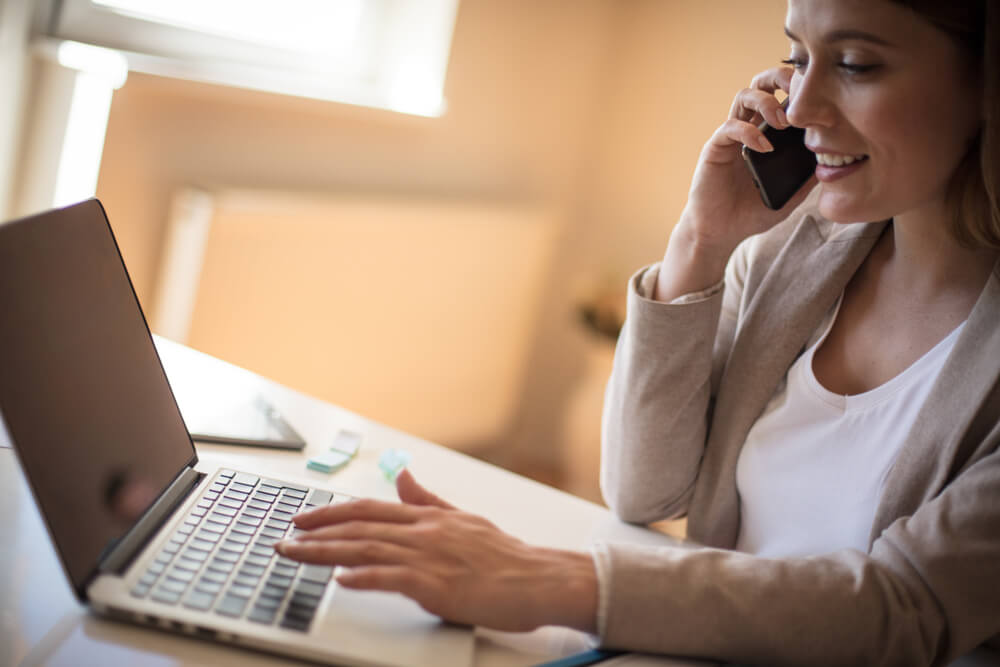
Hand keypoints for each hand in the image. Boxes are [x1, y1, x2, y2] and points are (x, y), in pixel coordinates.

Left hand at [276, 469, 598, 632]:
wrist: (537, 579)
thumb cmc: (504, 556)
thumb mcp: (462, 519)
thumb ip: (427, 500)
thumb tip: (402, 475)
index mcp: (427, 518)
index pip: (368, 509)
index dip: (331, 511)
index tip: (302, 517)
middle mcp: (423, 533)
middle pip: (359, 527)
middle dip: (316, 531)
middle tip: (284, 537)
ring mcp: (429, 557)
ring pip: (366, 549)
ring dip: (325, 552)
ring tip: (296, 554)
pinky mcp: (437, 585)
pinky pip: (393, 578)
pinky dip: (364, 576)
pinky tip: (341, 579)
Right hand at [654, 66, 817, 300]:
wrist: (720, 233)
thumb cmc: (750, 213)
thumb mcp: (789, 196)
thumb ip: (807, 178)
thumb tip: (835, 163)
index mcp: (767, 134)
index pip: (781, 97)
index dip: (799, 90)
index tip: (822, 101)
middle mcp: (748, 129)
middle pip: (761, 84)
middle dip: (779, 78)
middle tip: (799, 89)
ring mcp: (730, 137)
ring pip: (744, 97)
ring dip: (766, 102)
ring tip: (783, 123)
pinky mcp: (715, 148)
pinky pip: (730, 127)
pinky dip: (749, 132)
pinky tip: (765, 148)